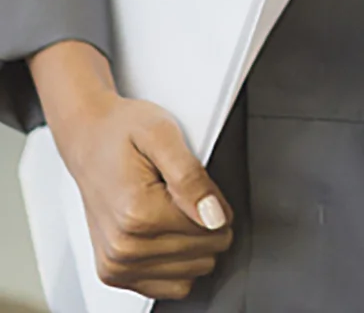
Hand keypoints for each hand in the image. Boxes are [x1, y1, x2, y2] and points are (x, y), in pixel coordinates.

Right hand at [49, 87, 232, 299]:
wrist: (89, 140)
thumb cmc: (124, 134)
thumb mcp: (164, 135)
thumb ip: (192, 177)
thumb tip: (216, 217)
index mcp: (137, 214)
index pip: (210, 230)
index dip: (217, 204)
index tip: (202, 185)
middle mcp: (122, 247)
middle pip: (202, 253)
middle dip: (207, 224)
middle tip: (187, 196)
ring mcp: (115, 265)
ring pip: (189, 273)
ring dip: (193, 244)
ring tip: (175, 212)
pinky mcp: (113, 274)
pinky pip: (168, 287)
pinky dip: (177, 264)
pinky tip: (169, 235)